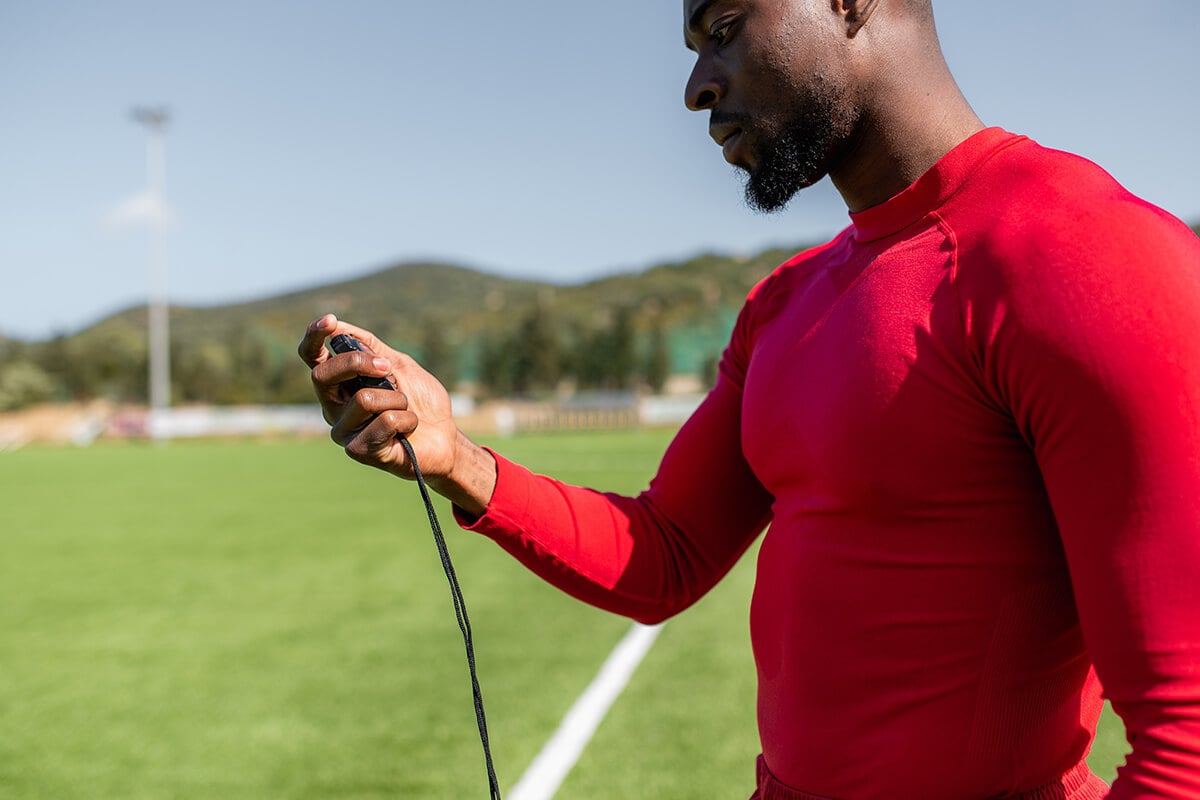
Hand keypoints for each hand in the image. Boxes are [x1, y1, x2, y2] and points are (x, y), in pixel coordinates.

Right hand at [297, 314, 495, 514]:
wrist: (444, 438)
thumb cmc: (420, 401)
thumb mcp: (398, 365)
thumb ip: (371, 347)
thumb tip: (339, 327)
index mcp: (339, 385)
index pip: (313, 359)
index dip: (314, 337)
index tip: (330, 320)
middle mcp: (333, 408)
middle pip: (322, 375)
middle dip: (358, 362)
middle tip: (388, 368)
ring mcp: (343, 431)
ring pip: (363, 399)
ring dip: (397, 399)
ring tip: (405, 410)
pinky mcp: (358, 450)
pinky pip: (385, 421)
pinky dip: (407, 419)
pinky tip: (408, 430)